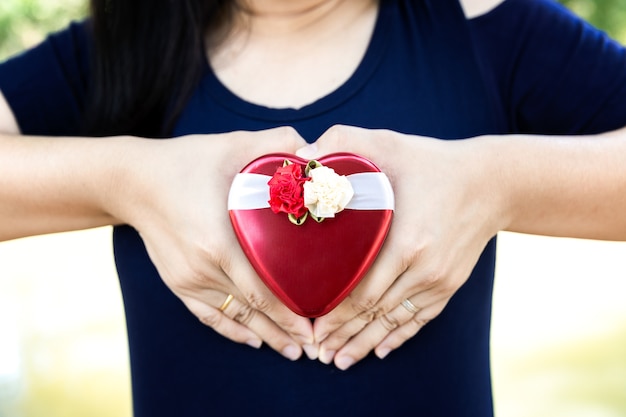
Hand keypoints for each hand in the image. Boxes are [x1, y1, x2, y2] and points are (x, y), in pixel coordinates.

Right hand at [107, 127, 315, 360]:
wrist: (132, 181)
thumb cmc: (185, 162)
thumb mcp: (229, 146)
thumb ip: (274, 143)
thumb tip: (313, 150)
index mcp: (216, 242)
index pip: (261, 290)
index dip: (290, 313)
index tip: (315, 327)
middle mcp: (201, 269)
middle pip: (251, 311)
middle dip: (284, 332)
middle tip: (314, 348)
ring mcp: (186, 280)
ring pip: (233, 317)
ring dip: (263, 335)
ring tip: (291, 351)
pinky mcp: (177, 283)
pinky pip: (208, 315)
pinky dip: (231, 330)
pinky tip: (252, 340)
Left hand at [297, 125, 504, 368]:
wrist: (491, 182)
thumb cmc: (432, 162)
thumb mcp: (388, 143)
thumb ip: (342, 142)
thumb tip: (300, 155)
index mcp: (406, 241)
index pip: (362, 291)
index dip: (335, 315)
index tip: (311, 327)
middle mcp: (424, 269)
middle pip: (375, 313)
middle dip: (343, 335)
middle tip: (316, 353)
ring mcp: (439, 280)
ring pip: (395, 322)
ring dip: (366, 343)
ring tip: (339, 361)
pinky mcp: (450, 284)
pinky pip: (421, 319)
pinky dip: (398, 337)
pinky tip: (379, 350)